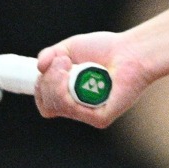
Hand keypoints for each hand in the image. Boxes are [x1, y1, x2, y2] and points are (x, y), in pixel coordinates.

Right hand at [32, 30, 151, 126]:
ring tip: (67, 64)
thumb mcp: (68, 49)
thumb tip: (39, 68)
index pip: (45, 103)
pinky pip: (73, 110)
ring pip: (56, 107)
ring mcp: (89, 114)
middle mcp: (79, 108)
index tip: (47, 68)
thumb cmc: (104, 49)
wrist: (130, 51)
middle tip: (62, 62)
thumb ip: (49, 56)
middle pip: (47, 105)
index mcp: (70, 96)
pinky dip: (66, 90)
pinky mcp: (100, 118)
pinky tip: (73, 75)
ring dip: (54, 82)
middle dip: (47, 81)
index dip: (40, 88)